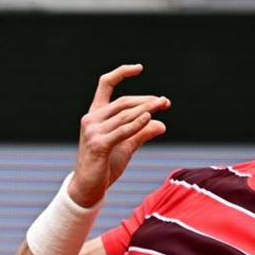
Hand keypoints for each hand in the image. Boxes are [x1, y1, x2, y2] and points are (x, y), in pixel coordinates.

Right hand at [69, 64, 170, 206]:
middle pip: (123, 101)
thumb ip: (142, 133)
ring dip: (146, 109)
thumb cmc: (106, 165)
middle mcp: (92, 119)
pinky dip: (136, 124)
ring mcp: (93, 131)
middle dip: (146, 100)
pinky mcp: (98, 145)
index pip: (105, 85)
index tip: (139, 67)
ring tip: (162, 105)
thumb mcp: (127, 146)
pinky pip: (121, 131)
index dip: (121, 73)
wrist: (88, 187)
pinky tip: (149, 118)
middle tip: (165, 101)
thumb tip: (162, 124)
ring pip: (124, 115)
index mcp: (95, 114)